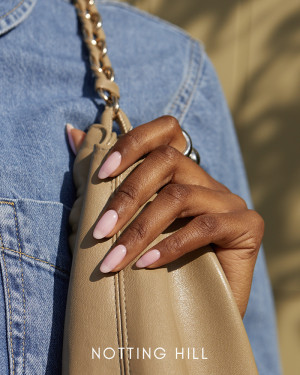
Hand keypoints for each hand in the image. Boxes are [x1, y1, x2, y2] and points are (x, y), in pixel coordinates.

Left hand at [66, 116, 263, 316]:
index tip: (102, 174)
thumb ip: (102, 176)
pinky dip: (171, 245)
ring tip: (113, 260)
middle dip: (127, 196)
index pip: (166, 132)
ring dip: (140, 229)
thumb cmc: (154, 259)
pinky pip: (206, 225)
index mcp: (182, 172)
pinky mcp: (248, 225)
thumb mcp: (124, 217)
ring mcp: (229, 201)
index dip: (133, 143)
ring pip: (181, 196)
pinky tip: (147, 264)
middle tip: (99, 232)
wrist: (194, 308)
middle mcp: (206, 180)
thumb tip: (71, 131)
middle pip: (168, 162)